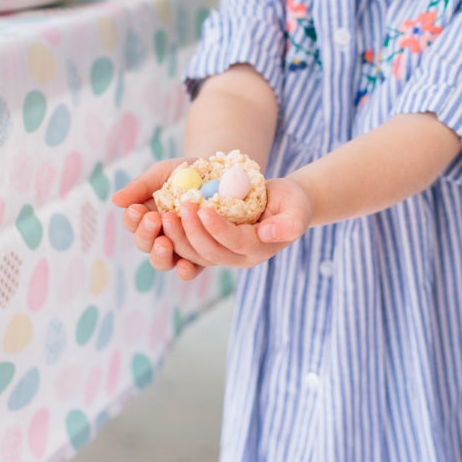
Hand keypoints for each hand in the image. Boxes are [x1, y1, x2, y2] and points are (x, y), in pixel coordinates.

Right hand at [111, 158, 196, 274]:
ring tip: (165, 242)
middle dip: (146, 234)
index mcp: (148, 216)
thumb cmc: (189, 172)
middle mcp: (161, 235)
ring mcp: (181, 247)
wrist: (225, 174)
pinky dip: (185, 271)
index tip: (137, 209)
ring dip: (160, 253)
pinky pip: (192, 269)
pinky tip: (185, 266)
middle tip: (154, 219)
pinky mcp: (203, 255)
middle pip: (145, 245)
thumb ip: (141, 186)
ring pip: (163, 261)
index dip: (132, 219)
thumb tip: (115, 200)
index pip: (133, 223)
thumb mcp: (164, 173)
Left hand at [159, 176, 312, 279]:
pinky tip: (162, 220)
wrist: (282, 205)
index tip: (202, 208)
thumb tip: (268, 233)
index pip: (235, 242)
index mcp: (259, 249)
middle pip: (210, 252)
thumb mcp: (298, 208)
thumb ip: (291, 223)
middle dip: (191, 232)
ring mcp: (224, 256)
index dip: (217, 228)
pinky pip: (189, 249)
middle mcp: (239, 258)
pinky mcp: (212, 248)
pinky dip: (175, 238)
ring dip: (177, 238)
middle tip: (177, 209)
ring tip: (164, 216)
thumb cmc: (292, 202)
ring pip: (195, 255)